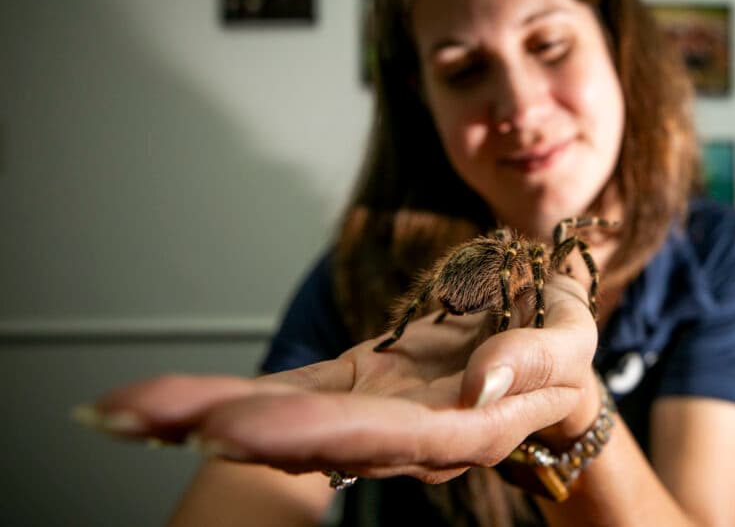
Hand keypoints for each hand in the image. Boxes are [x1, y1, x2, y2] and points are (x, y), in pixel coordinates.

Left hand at [78, 275, 599, 484]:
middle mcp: (404, 431)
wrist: (543, 355)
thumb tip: (481, 377)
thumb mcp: (571, 339)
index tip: (231, 424)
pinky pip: (288, 393)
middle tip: (131, 417)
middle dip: (224, 426)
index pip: (379, 434)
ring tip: (119, 413)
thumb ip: (536, 356)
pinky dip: (228, 397)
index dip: (307, 432)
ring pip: (286, 421)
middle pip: (309, 438)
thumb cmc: (561, 346)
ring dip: (203, 418)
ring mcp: (371, 411)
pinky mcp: (353, 387)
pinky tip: (166, 405)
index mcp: (461, 424)